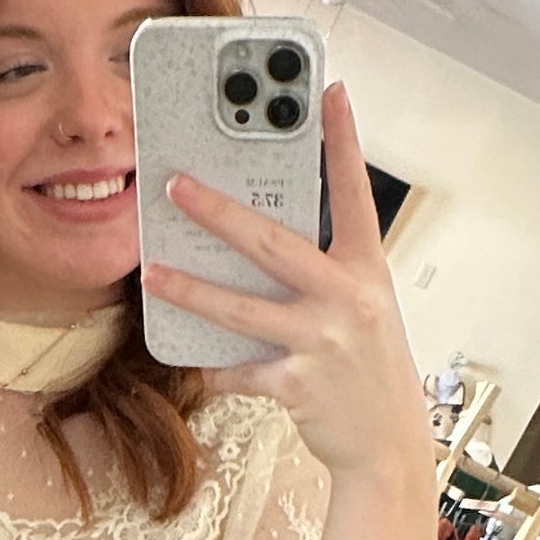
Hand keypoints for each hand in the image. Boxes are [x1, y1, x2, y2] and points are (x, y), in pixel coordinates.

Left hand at [142, 79, 432, 490]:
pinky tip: (194, 361)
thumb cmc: (369, 371)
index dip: (343, 142)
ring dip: (191, 289)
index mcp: (366, 271)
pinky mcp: (300, 384)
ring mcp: (323, 342)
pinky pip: (241, 369)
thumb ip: (322, 274)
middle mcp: (348, 299)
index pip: (353, 194)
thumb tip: (258, 242)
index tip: (327, 93)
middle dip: (219, 212)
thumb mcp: (362, 310)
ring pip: (242, 309)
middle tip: (176, 185)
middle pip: (273, 243)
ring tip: (152, 270)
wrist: (388, 446)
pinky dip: (214, 366)